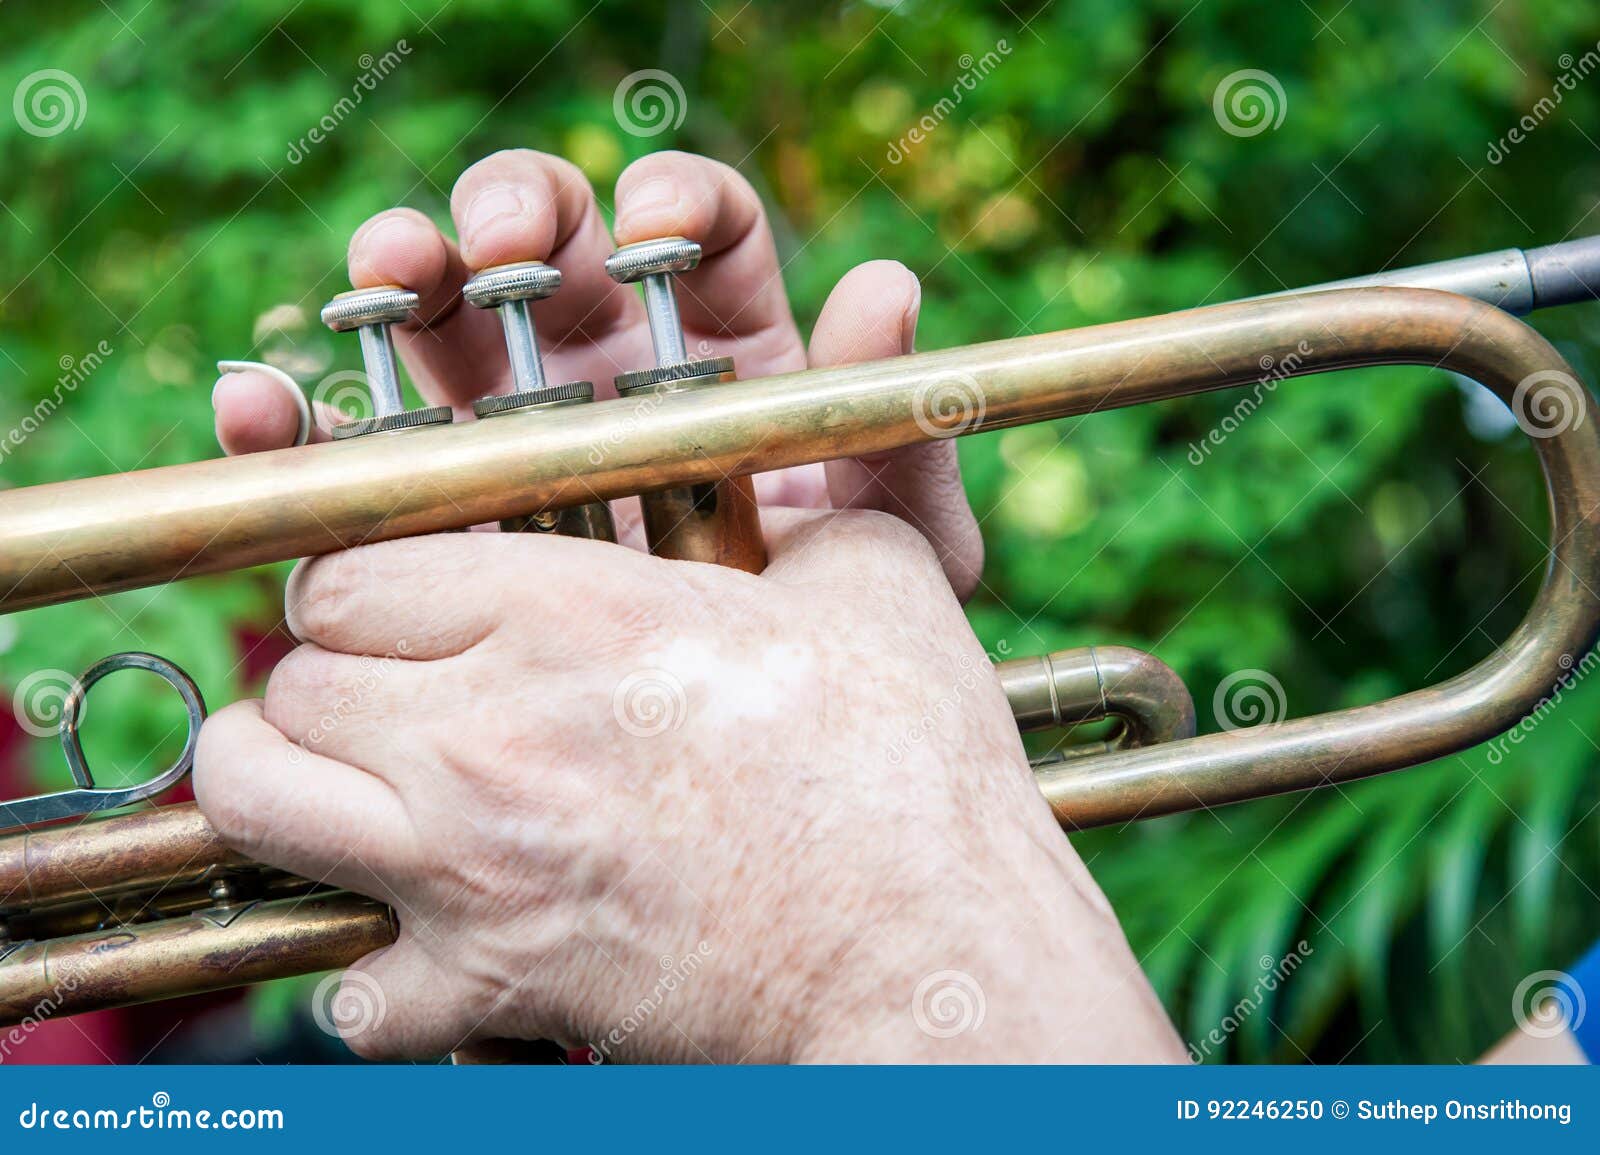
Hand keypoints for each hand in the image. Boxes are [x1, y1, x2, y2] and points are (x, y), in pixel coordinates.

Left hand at [193, 510, 1181, 1062]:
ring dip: (293, 792)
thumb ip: (814, 497)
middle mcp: (485, 726)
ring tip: (359, 796)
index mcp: (565, 607)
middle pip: (292, 679)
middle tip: (393, 702)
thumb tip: (833, 432)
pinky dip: (376, 971)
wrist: (933, 947)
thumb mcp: (875, 584)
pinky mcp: (488, 988)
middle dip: (328, 685)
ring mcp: (470, 863)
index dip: (369, 586)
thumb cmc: (914, 764)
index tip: (412, 611)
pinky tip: (440, 944)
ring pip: (255, 803)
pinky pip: (346, 989)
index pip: (347, 569)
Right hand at [210, 149, 981, 596]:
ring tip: (383, 278)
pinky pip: (355, 448)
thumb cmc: (831, 653)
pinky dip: (304, 420)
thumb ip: (896, 441)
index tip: (655, 231)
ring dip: (400, 276)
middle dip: (515, 216)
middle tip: (499, 243)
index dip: (671, 207)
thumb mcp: (880, 557)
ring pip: (441, 321)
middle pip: (548, 251)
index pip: (694, 238)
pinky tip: (269, 406)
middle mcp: (611, 376)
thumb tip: (887, 286)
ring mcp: (512, 433)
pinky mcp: (431, 512)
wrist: (747, 778)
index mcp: (722, 358)